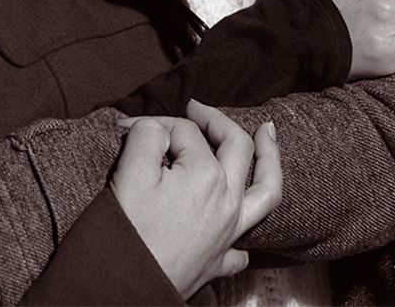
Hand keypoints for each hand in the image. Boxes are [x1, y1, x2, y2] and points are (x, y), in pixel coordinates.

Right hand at [112, 108, 278, 298]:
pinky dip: (248, 222)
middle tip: (196, 108)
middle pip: (236, 146)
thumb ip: (147, 135)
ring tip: (269, 134)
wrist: (124, 286)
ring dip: (270, 158)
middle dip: (217, 120)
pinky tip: (242, 214)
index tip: (129, 127)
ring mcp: (229, 234)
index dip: (156, 123)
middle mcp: (228, 203)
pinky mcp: (220, 260)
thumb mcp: (130, 171)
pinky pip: (247, 240)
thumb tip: (156, 128)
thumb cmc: (127, 230)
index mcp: (207, 176)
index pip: (186, 131)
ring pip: (266, 191)